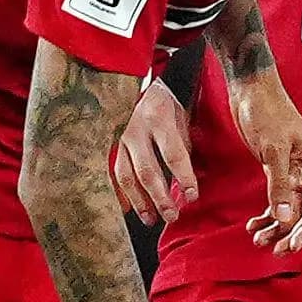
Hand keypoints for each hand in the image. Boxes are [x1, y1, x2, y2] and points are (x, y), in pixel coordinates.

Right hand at [112, 76, 198, 225]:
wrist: (137, 82)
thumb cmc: (164, 102)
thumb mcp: (180, 116)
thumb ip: (183, 146)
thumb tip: (184, 180)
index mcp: (158, 118)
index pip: (173, 155)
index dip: (184, 178)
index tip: (192, 196)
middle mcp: (135, 129)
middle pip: (148, 171)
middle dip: (160, 198)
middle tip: (172, 215)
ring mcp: (118, 138)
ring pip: (126, 176)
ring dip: (139, 201)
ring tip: (151, 219)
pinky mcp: (109, 144)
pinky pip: (112, 173)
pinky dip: (120, 193)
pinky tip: (128, 209)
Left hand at [229, 73, 301, 251]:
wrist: (250, 89)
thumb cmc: (267, 111)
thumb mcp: (273, 148)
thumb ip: (279, 184)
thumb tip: (284, 218)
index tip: (292, 245)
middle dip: (290, 232)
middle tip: (275, 251)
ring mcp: (294, 172)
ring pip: (290, 209)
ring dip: (276, 227)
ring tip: (258, 240)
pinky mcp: (277, 170)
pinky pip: (277, 199)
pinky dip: (266, 214)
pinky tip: (253, 225)